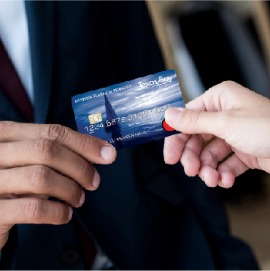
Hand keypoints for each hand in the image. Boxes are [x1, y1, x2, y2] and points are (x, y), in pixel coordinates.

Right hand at [0, 121, 115, 248]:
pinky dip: (57, 212)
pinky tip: (65, 214)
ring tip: (78, 199)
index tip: (109, 154)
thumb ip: (55, 151)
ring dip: (70, 189)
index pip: (52, 132)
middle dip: (79, 167)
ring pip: (41, 177)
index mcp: (5, 134)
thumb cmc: (11, 181)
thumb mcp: (27, 159)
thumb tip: (102, 151)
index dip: (84, 143)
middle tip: (94, 182)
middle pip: (47, 150)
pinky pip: (33, 209)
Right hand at [163, 81, 269, 187]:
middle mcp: (224, 114)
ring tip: (212, 180)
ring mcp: (233, 133)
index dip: (176, 137)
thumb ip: (194, 121)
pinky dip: (223, 173)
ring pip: (209, 153)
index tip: (170, 155)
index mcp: (219, 99)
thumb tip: (169, 115)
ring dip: (208, 169)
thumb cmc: (268, 128)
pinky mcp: (242, 150)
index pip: (188, 118)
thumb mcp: (225, 123)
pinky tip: (226, 180)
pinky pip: (225, 163)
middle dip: (193, 157)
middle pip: (196, 138)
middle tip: (190, 171)